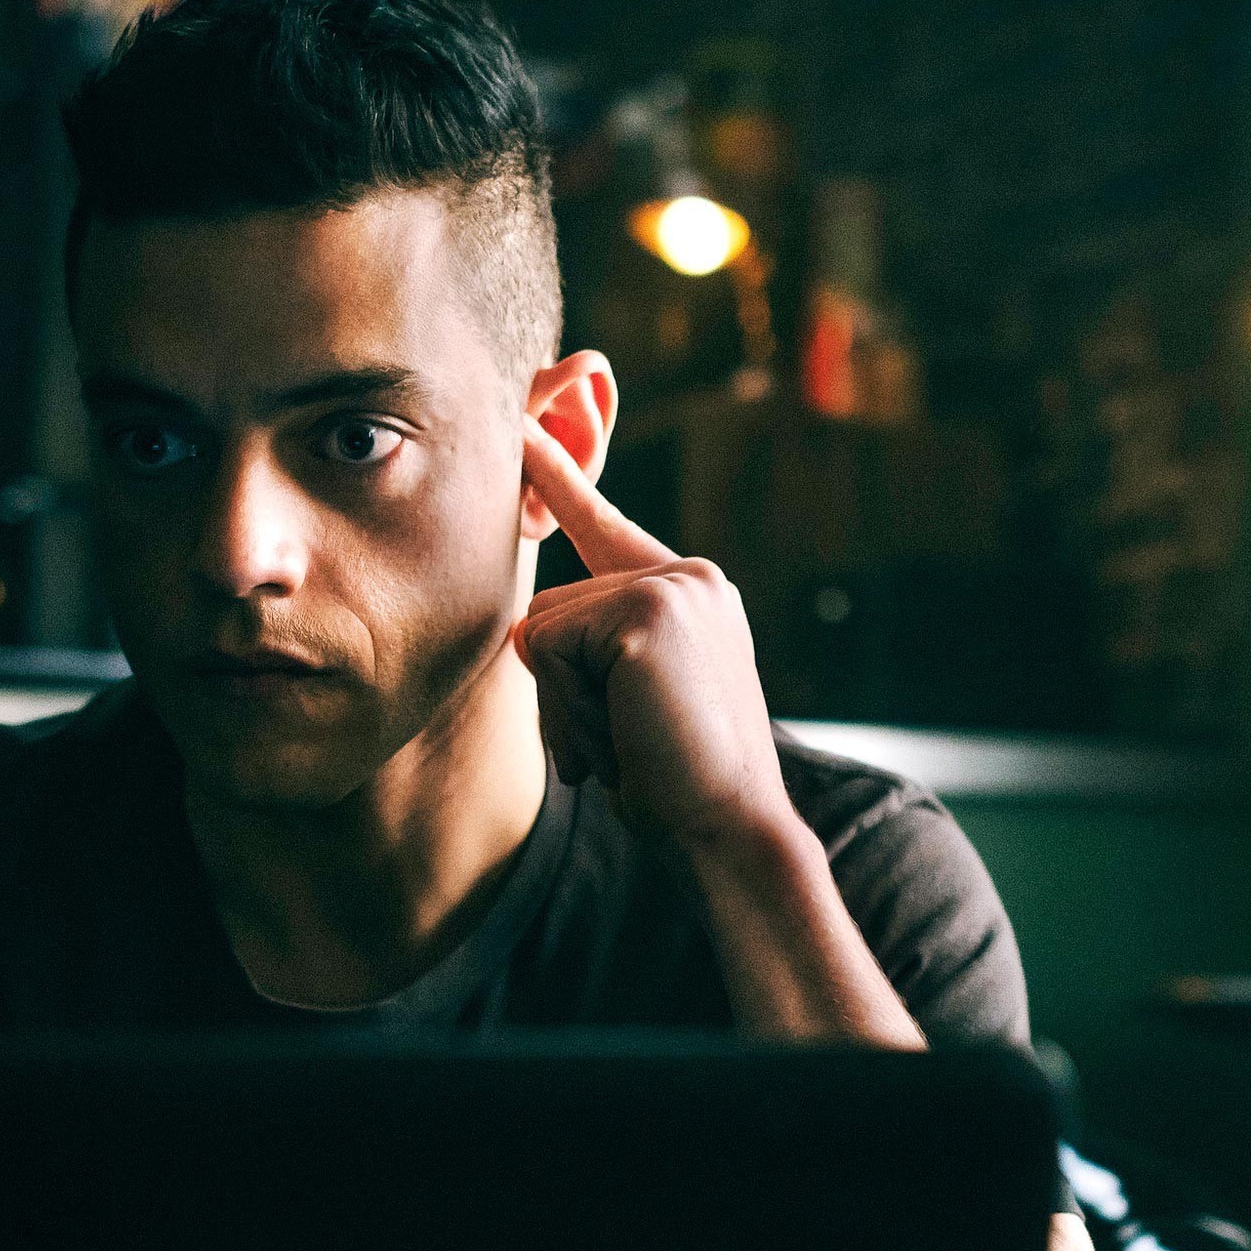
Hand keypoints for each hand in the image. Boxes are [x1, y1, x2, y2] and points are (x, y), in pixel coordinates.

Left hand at [514, 417, 795, 854]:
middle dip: (562, 690)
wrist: (728, 827)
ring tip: (630, 737)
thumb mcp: (634, 700)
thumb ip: (598, 651)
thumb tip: (527, 632)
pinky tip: (629, 727)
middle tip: (626, 739)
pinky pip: (547, 645)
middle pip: (551, 609)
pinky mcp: (648, 609)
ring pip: (543, 629)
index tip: (522, 424)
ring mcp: (672, 585)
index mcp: (691, 592)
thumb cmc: (676, 784)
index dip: (560, 476)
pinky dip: (570, 703)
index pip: (605, 527)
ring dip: (565, 703)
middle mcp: (688, 574)